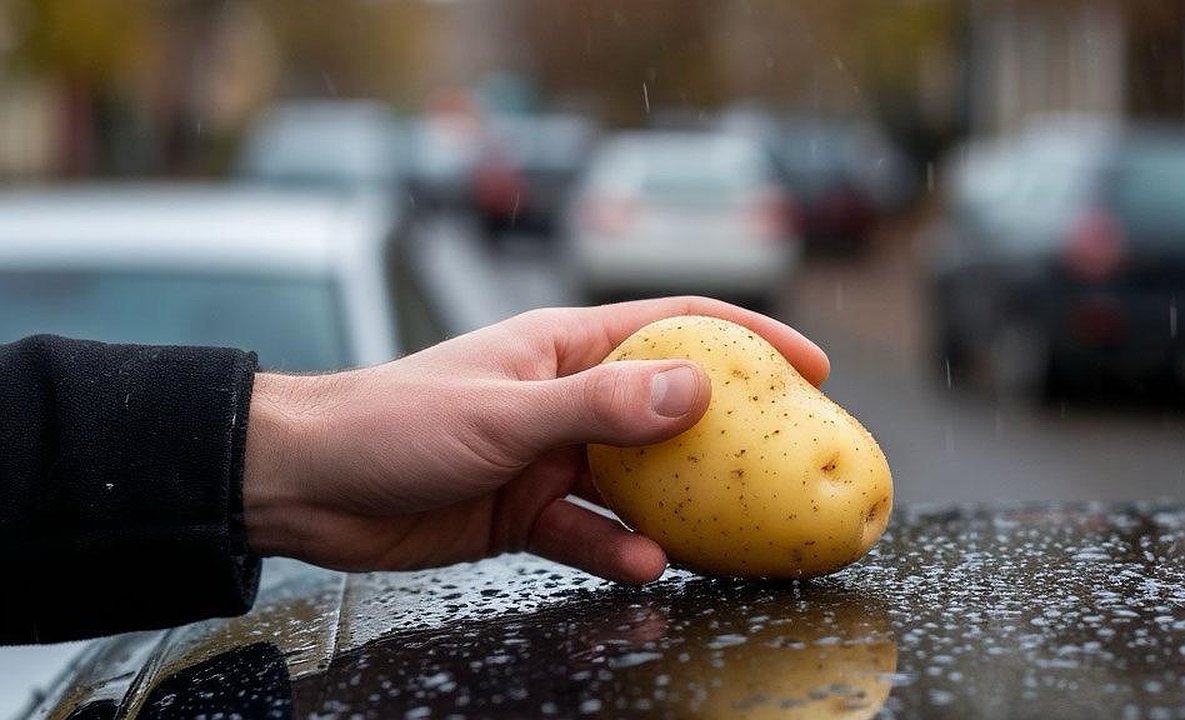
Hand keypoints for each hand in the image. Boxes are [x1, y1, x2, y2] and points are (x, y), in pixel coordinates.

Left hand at [243, 296, 828, 583]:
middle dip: (728, 434)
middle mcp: (567, 397)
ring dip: (680, 505)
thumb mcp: (504, 412)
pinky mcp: (527, 510)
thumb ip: (599, 406)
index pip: (674, 326)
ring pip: (638, 480)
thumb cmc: (392, 421)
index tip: (811, 365)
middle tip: (788, 462)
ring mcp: (550, 456)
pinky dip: (618, 549)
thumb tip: (697, 390)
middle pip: (669, 409)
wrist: (308, 484)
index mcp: (565, 347)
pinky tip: (644, 566)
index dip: (747, 339)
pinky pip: (591, 531)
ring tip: (727, 531)